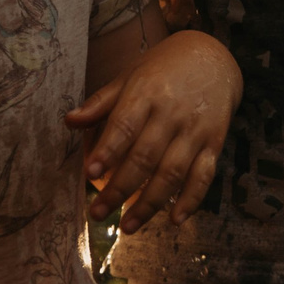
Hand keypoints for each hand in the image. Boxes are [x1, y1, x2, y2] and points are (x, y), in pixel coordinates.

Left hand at [65, 31, 241, 232]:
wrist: (214, 57)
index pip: (125, 125)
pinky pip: (204, 176)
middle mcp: (172, 113)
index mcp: (147, 92)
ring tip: (128, 226)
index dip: (108, 151)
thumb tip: (69, 121)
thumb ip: (102, 101)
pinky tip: (175, 220)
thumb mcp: (131, 75)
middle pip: (145, 157)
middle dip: (120, 189)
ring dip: (150, 204)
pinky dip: (191, 200)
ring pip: (172, 173)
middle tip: (97, 213)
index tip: (90, 174)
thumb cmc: (164, 68)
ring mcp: (195, 130)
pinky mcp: (215, 142)